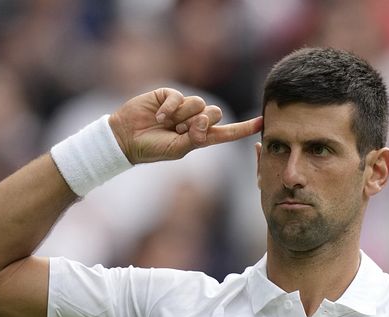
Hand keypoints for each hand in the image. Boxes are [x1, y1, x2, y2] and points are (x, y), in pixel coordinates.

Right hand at [108, 88, 262, 163]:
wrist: (126, 137)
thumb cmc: (152, 148)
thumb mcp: (177, 149)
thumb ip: (194, 138)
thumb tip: (205, 120)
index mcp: (200, 138)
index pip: (227, 132)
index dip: (244, 128)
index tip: (262, 122)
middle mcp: (194, 121)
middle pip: (215, 113)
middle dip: (200, 122)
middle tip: (181, 130)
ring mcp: (182, 107)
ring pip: (199, 103)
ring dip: (183, 115)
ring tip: (166, 123)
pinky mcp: (169, 95)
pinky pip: (180, 96)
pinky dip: (171, 108)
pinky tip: (159, 115)